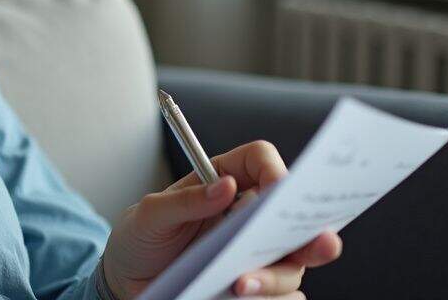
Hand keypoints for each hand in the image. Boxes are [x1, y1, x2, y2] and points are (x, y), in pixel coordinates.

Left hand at [101, 140, 342, 298]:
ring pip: (291, 263)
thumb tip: (226, 186)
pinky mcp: (254, 288)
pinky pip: (282, 298)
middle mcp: (247, 215)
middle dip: (313, 230)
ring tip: (239, 285)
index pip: (262, 161)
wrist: (128, 282)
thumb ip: (184, 200)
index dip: (275, 171)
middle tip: (319, 243)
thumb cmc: (139, 239)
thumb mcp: (149, 215)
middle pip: (295, 216)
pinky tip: (241, 299)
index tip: (275, 193)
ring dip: (274, 276)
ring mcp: (254, 254)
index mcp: (224, 181)